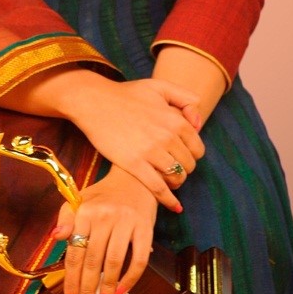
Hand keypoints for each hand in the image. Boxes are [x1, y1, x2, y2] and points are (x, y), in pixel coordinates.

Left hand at [52, 167, 156, 293]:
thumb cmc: (104, 195)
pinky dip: (130, 278)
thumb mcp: (80, 200)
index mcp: (84, 212)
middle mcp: (104, 216)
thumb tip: (55, 237)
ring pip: (114, 262)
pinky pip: (139, 259)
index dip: (71, 280)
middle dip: (87, 290)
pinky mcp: (145, 228)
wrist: (136, 178)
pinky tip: (121, 292)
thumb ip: (65, 218)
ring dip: (107, 289)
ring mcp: (126, 222)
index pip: (75, 253)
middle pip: (93, 261)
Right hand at [62, 77, 205, 212]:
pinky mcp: (134, 164)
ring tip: (170, 181)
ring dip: (176, 182)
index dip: (193, 155)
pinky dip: (168, 199)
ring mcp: (150, 151)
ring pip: (176, 177)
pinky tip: (174, 206)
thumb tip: (198, 122)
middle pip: (188, 164)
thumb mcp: (159, 87)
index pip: (197, 148)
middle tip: (174, 168)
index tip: (183, 156)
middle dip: (184, 168)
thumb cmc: (125, 94)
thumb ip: (185, 99)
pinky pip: (158, 187)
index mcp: (175, 120)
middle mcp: (167, 136)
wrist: (94, 102)